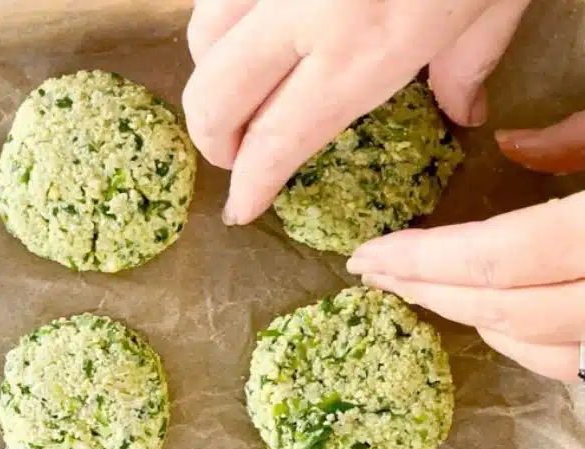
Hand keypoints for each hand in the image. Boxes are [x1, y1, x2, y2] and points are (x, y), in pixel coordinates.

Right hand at [182, 0, 531, 225]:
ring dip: (211, 74)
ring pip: (201, 36)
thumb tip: (461, 110)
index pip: (278, 138)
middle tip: (235, 153)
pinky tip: (251, 28)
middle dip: (214, 139)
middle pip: (215, 96)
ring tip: (240, 89)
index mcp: (364, 46)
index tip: (243, 206)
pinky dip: (222, 20)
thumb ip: (469, 62)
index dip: (252, 182)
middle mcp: (303, 12)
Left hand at [347, 111, 584, 380]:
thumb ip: (576, 140)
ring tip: (419, 291)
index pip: (495, 258)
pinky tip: (495, 316)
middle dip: (429, 291)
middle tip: (373, 275)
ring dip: (472, 319)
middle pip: (504, 309)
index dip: (423, 260)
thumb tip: (511, 142)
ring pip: (538, 347)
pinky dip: (527, 340)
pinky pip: (572, 360)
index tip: (366, 254)